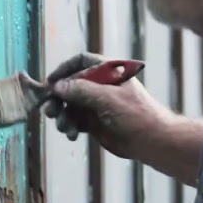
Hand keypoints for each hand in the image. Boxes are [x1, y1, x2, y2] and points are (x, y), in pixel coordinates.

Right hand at [43, 53, 170, 161]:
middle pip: (71, 86)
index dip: (64, 70)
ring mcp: (97, 105)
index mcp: (108, 72)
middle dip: (58, 98)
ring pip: (70, 106)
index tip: (50, 82)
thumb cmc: (136, 114)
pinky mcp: (95, 123)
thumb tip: (58, 86)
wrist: (153, 141)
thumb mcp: (108, 98)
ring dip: (63, 116)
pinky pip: (75, 121)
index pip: (81, 62)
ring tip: (64, 127)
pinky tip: (72, 135)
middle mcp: (100, 86)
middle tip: (50, 111)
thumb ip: (81, 90)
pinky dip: (70, 127)